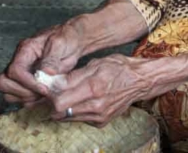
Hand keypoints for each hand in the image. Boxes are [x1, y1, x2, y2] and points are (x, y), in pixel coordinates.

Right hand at [0, 21, 83, 106]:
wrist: (73, 41)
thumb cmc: (67, 38)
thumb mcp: (61, 43)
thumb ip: (52, 58)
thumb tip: (45, 72)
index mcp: (26, 50)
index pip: (15, 70)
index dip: (28, 83)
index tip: (44, 88)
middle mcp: (20, 61)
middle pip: (4, 82)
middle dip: (23, 92)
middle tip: (42, 92)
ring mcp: (23, 73)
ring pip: (9, 93)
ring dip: (26, 98)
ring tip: (45, 94)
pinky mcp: (28, 82)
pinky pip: (20, 98)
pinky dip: (31, 102)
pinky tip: (46, 96)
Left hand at [46, 54, 177, 127]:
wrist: (139, 81)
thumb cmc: (118, 68)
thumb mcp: (95, 64)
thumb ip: (74, 76)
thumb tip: (54, 82)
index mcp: (93, 89)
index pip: (60, 103)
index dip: (50, 96)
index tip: (48, 88)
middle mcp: (96, 106)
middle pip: (62, 113)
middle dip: (54, 103)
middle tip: (53, 92)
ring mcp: (99, 116)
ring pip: (69, 118)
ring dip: (63, 108)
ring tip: (65, 95)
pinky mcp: (101, 122)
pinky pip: (80, 119)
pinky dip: (75, 111)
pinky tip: (79, 100)